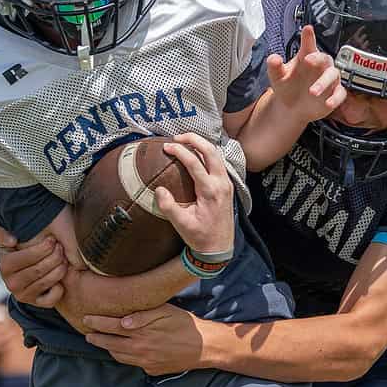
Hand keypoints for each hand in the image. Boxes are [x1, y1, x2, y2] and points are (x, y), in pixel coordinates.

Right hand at [0, 231, 67, 306]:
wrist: (22, 271)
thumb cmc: (19, 251)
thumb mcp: (8, 240)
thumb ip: (4, 235)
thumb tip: (12, 240)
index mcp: (5, 266)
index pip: (27, 257)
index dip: (42, 248)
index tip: (52, 239)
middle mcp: (11, 284)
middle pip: (38, 270)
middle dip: (54, 256)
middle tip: (61, 248)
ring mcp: (23, 295)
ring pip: (46, 282)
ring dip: (59, 269)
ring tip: (65, 259)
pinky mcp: (35, 303)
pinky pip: (50, 300)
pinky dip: (58, 290)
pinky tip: (61, 279)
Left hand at [83, 304, 204, 374]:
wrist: (203, 346)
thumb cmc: (185, 323)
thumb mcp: (166, 311)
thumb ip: (143, 315)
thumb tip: (123, 322)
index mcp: (141, 332)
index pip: (112, 327)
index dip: (97, 323)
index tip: (86, 319)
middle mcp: (140, 349)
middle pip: (111, 344)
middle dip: (96, 338)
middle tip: (87, 334)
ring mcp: (145, 362)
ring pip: (119, 356)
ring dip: (108, 349)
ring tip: (101, 342)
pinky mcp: (152, 369)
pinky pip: (132, 363)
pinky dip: (123, 357)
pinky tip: (122, 351)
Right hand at [156, 133, 233, 255]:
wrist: (220, 249)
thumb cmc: (201, 237)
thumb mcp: (181, 225)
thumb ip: (169, 207)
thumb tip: (159, 190)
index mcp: (210, 191)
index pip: (195, 162)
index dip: (180, 151)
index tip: (166, 147)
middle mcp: (221, 184)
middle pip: (210, 151)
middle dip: (194, 139)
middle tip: (176, 138)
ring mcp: (226, 184)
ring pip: (216, 154)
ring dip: (201, 144)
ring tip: (184, 142)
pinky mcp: (227, 186)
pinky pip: (218, 163)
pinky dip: (207, 154)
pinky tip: (195, 155)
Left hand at [267, 24, 345, 121]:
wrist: (291, 107)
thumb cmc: (287, 86)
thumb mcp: (277, 77)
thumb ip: (275, 67)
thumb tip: (273, 58)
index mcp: (306, 57)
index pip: (308, 44)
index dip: (308, 37)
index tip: (307, 29)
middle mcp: (319, 66)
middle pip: (324, 58)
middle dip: (317, 58)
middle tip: (308, 60)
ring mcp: (328, 79)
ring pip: (332, 76)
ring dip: (324, 83)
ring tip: (312, 92)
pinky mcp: (334, 93)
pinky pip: (339, 93)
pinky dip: (335, 98)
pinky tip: (328, 103)